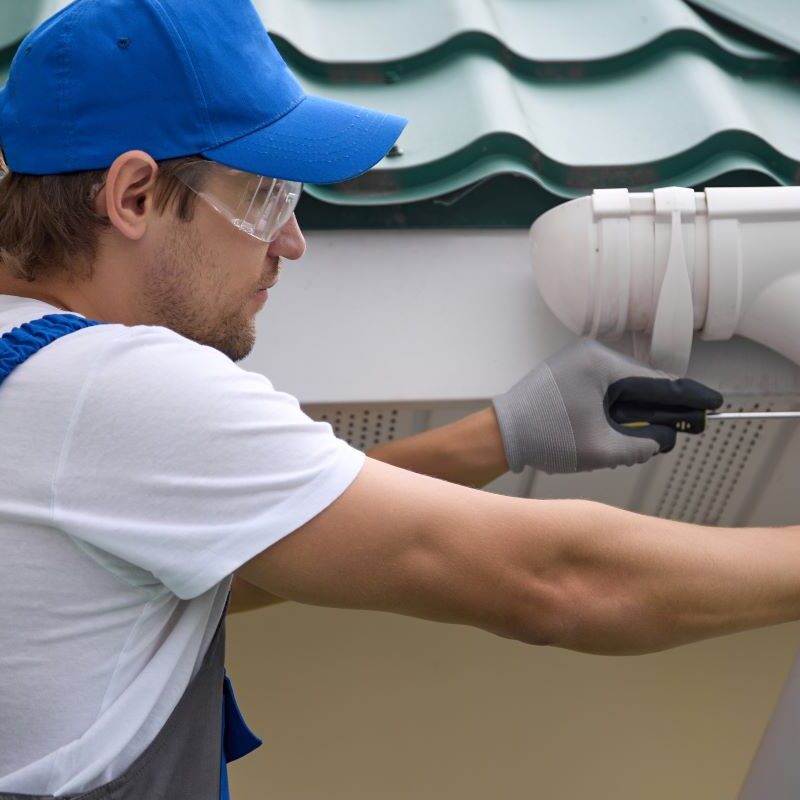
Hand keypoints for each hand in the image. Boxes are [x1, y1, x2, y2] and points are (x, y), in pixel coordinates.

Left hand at [491, 339, 722, 473]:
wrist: (501, 435)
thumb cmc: (544, 438)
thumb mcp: (602, 449)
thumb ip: (641, 445)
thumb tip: (663, 440)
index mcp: (599, 363)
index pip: (656, 382)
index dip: (687, 397)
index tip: (712, 403)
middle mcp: (589, 355)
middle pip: (640, 384)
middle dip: (661, 409)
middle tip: (691, 424)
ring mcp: (577, 363)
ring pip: (622, 389)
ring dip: (635, 413)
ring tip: (648, 436)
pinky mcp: (568, 376)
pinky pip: (604, 391)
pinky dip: (616, 410)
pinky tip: (621, 430)